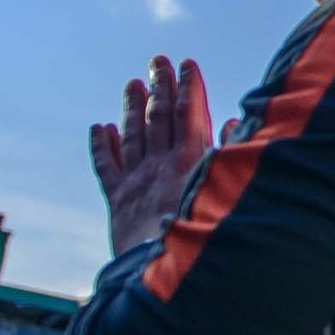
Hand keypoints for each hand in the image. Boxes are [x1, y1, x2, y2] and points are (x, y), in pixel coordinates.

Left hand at [90, 57, 215, 254]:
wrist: (161, 273)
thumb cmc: (202, 237)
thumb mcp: (225, 192)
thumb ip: (230, 156)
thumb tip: (234, 122)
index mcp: (189, 162)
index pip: (189, 114)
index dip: (188, 87)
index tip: (186, 65)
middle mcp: (159, 166)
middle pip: (159, 118)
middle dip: (160, 87)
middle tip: (157, 62)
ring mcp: (135, 182)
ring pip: (131, 136)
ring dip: (132, 108)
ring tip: (132, 84)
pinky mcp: (117, 201)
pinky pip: (106, 167)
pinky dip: (102, 146)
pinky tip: (99, 129)